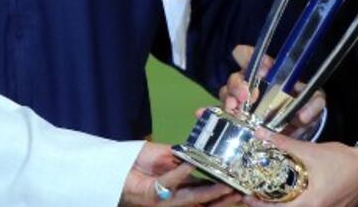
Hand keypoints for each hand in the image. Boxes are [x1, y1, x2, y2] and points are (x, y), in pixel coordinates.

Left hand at [120, 142, 239, 205]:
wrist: (115, 165)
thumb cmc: (140, 161)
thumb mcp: (168, 156)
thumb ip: (185, 158)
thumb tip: (205, 155)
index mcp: (183, 188)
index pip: (208, 192)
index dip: (225, 191)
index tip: (242, 186)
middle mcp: (177, 197)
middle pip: (206, 202)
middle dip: (225, 198)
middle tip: (242, 192)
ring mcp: (166, 199)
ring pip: (193, 198)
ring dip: (211, 193)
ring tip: (227, 186)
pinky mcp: (154, 196)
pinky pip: (171, 184)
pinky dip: (181, 174)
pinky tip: (191, 165)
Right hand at [216, 46, 325, 134]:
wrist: (298, 131)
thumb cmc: (304, 106)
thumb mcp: (314, 101)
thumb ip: (313, 104)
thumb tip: (302, 115)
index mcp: (266, 73)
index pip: (249, 55)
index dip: (252, 57)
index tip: (262, 68)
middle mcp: (249, 85)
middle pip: (235, 77)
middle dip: (238, 85)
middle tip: (246, 97)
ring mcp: (241, 103)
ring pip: (225, 94)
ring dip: (228, 101)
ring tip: (233, 111)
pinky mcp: (236, 120)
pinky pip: (218, 113)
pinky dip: (208, 113)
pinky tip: (202, 114)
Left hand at [241, 130, 357, 206]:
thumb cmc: (341, 161)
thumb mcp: (310, 151)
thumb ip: (284, 144)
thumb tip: (260, 134)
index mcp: (311, 203)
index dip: (261, 205)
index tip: (247, 197)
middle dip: (271, 205)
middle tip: (256, 194)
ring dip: (285, 204)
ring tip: (271, 193)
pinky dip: (299, 202)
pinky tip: (293, 192)